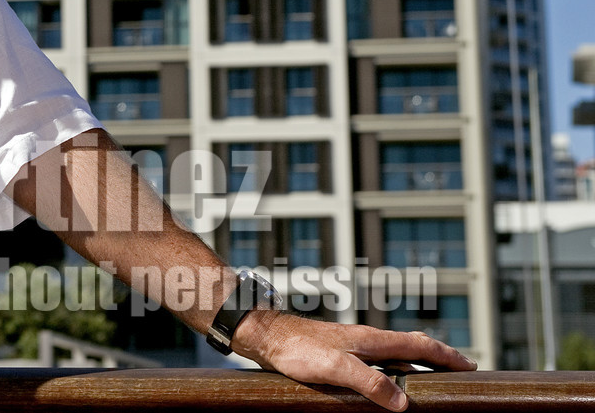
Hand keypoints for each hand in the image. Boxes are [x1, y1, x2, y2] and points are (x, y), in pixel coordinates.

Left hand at [232, 309, 476, 411]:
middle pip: (412, 347)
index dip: (447, 355)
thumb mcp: (335, 367)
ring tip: (431, 380)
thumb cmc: (297, 349)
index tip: (471, 365)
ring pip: (394, 354)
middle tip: (460, 371)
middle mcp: (367, 340)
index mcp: (372, 340)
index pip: (419, 344)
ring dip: (417, 364)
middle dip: (438, 358)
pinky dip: (393, 370)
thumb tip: (402, 402)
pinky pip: (377, 362)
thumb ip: (368, 382)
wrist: (266, 335)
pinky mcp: (339, 354)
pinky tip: (387, 383)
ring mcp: (353, 346)